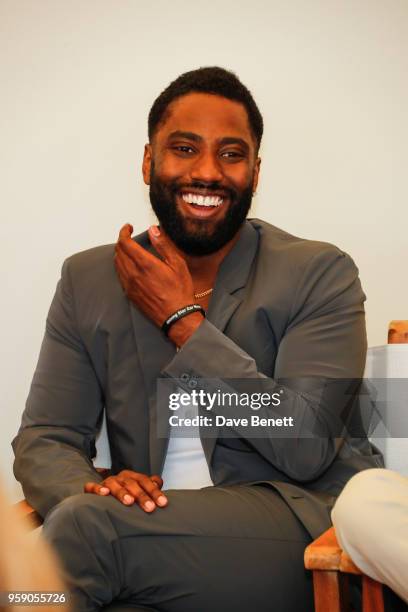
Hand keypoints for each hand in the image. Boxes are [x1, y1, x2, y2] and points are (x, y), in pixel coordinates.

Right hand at [84, 470, 167, 511]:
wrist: (104, 492)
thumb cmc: (126, 493)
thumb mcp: (139, 489)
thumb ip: (150, 486)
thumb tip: (159, 482)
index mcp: (132, 477)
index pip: (145, 481)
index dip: (154, 491)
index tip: (163, 503)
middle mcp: (120, 478)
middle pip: (132, 484)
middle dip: (142, 496)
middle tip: (150, 508)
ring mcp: (107, 483)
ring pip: (115, 485)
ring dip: (122, 492)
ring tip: (129, 501)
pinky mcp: (92, 489)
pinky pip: (92, 487)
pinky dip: (98, 489)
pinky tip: (104, 493)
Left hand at [114, 223, 203, 344]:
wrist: (176, 316)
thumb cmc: (179, 291)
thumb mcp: (177, 264)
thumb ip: (163, 245)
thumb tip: (153, 230)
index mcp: (145, 264)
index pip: (125, 243)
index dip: (124, 232)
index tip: (128, 227)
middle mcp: (133, 274)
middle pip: (118, 252)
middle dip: (122, 240)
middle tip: (129, 237)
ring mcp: (129, 285)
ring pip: (117, 263)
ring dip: (120, 253)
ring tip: (129, 249)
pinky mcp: (129, 294)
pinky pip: (120, 275)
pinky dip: (121, 265)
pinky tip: (129, 265)